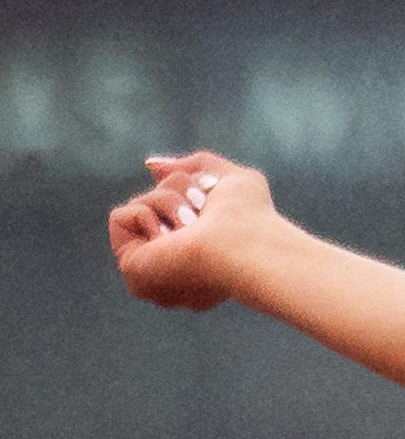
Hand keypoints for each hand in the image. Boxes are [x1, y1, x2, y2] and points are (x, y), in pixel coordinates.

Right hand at [108, 150, 277, 311]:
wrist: (243, 244)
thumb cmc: (250, 217)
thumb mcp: (232, 179)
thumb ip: (194, 166)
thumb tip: (151, 165)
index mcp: (206, 256)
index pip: (178, 207)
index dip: (188, 191)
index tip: (210, 196)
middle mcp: (180, 267)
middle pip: (157, 200)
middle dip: (177, 191)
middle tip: (200, 210)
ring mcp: (156, 272)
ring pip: (140, 205)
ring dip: (167, 202)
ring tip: (190, 225)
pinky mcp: (134, 272)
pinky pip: (119, 218)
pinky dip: (143, 214)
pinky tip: (167, 237)